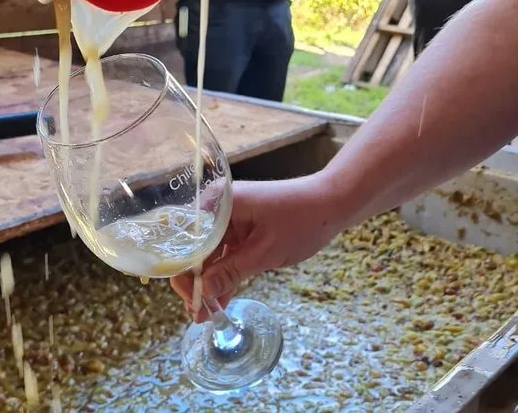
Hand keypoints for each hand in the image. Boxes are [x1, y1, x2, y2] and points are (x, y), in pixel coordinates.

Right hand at [170, 173, 344, 321]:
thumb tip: (203, 293)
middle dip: (197, 283)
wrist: (333, 203)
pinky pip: (226, 253)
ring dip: (210, 283)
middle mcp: (218, 207)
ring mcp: (229, 217)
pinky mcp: (241, 227)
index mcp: (218, 204)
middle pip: (196, 250)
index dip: (185, 274)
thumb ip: (231, 272)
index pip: (189, 243)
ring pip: (210, 255)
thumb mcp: (264, 252)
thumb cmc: (301, 221)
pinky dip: (225, 274)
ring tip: (206, 314)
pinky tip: (219, 300)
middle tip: (198, 314)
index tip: (191, 302)